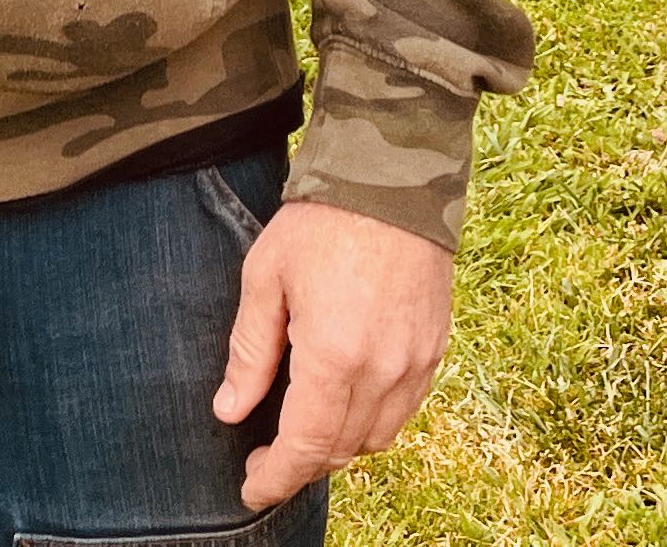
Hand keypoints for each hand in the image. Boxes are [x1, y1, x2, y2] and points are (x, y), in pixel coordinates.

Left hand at [213, 201, 450, 510]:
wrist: (394, 177)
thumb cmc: (321, 221)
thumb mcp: (265, 278)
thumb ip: (249, 351)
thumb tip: (230, 409)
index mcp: (334, 356)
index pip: (304, 447)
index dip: (275, 478)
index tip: (251, 488)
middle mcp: (383, 370)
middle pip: (341, 450)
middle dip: (301, 466)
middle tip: (266, 459)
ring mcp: (416, 362)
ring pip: (376, 437)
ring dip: (339, 446)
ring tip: (305, 430)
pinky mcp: (436, 347)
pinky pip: (405, 409)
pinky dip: (373, 421)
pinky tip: (347, 401)